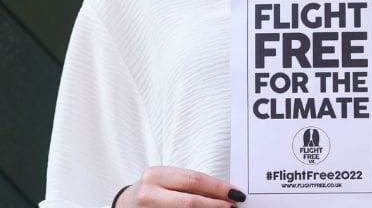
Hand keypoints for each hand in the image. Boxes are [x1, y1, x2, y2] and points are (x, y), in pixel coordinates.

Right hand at [116, 166, 244, 206]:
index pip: (194, 180)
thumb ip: (191, 185)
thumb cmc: (154, 189)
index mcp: (156, 175)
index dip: (217, 188)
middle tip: (232, 206)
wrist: (127, 203)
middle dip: (214, 204)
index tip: (236, 193)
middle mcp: (148, 193)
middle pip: (189, 202)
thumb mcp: (169, 180)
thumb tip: (224, 192)